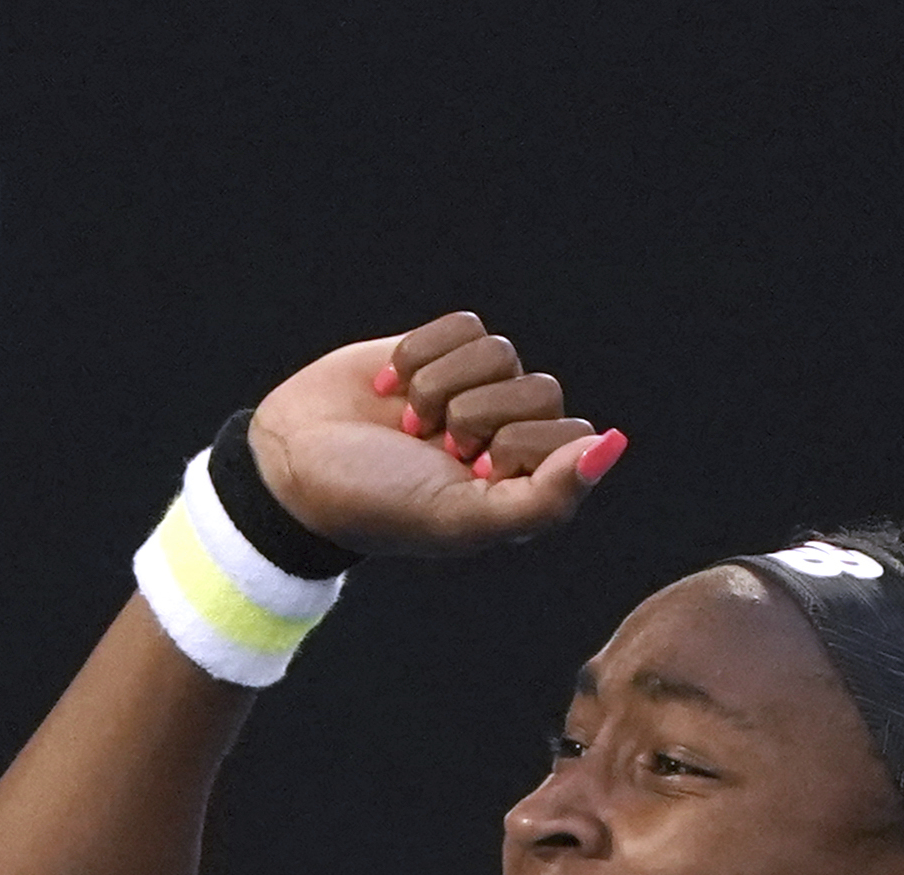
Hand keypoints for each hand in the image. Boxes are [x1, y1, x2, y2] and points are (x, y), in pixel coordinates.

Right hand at [247, 312, 625, 558]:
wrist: (291, 467)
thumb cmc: (378, 505)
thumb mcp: (462, 519)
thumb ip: (546, 498)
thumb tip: (612, 445)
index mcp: (528, 485)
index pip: (574, 435)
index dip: (519, 446)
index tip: (471, 473)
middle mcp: (510, 436)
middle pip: (541, 389)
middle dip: (477, 415)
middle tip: (433, 447)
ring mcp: (475, 390)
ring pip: (503, 351)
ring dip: (444, 384)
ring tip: (408, 421)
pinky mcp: (439, 351)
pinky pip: (465, 326)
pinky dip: (422, 352)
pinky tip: (391, 387)